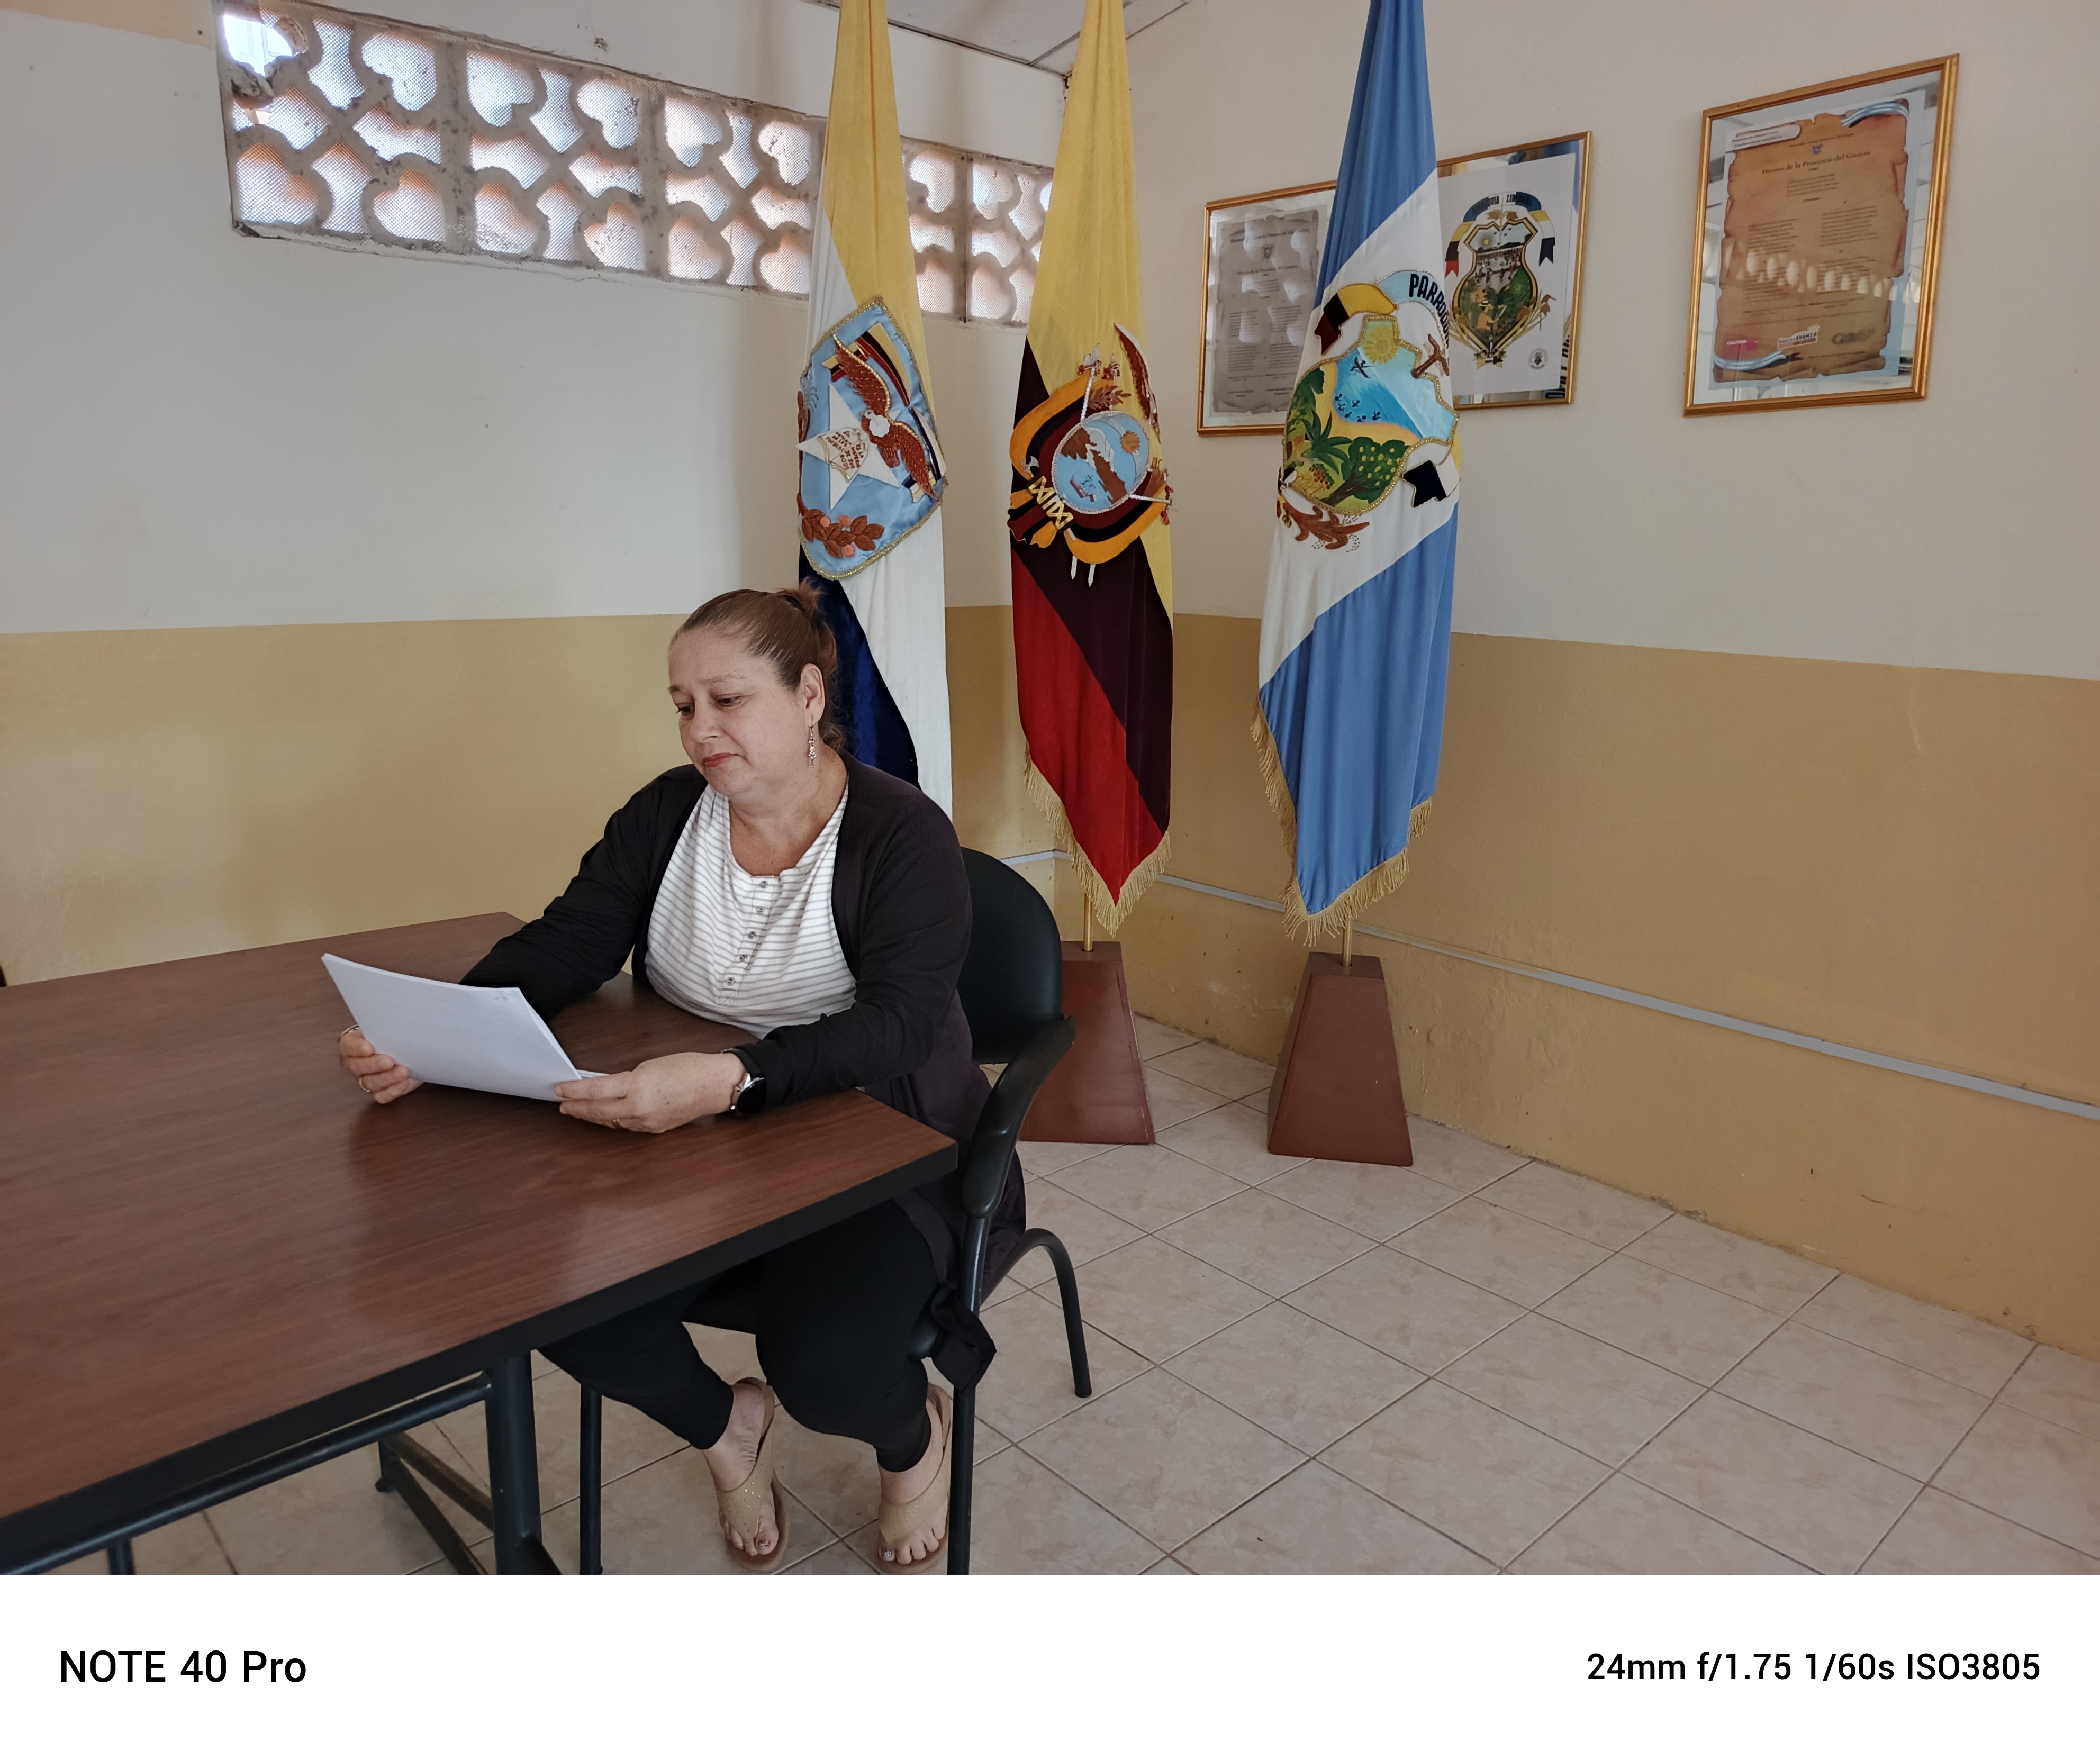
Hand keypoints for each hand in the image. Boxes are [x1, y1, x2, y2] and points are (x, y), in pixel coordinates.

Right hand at [339, 1027, 421, 1104]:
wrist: (409, 1049)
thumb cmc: (395, 1035)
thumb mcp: (390, 1025)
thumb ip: (387, 1024)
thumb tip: (397, 1012)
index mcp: (354, 1044)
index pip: (347, 1046)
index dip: (356, 1048)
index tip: (369, 1047)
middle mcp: (357, 1063)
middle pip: (358, 1067)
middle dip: (374, 1064)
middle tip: (389, 1061)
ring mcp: (368, 1078)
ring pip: (370, 1082)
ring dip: (387, 1078)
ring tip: (403, 1071)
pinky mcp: (381, 1090)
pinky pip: (382, 1095)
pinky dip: (393, 1090)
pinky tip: (404, 1083)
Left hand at [555, 1052, 745, 1133]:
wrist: (715, 1085)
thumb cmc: (689, 1068)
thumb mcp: (650, 1065)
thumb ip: (626, 1078)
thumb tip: (607, 1087)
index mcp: (638, 1087)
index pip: (596, 1091)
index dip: (574, 1091)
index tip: (559, 1089)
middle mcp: (639, 1109)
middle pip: (598, 1111)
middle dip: (577, 1108)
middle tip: (562, 1104)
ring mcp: (646, 1123)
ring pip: (611, 1121)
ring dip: (593, 1115)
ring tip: (578, 1110)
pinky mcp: (654, 1129)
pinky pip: (626, 1126)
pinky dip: (612, 1119)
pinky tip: (605, 1114)